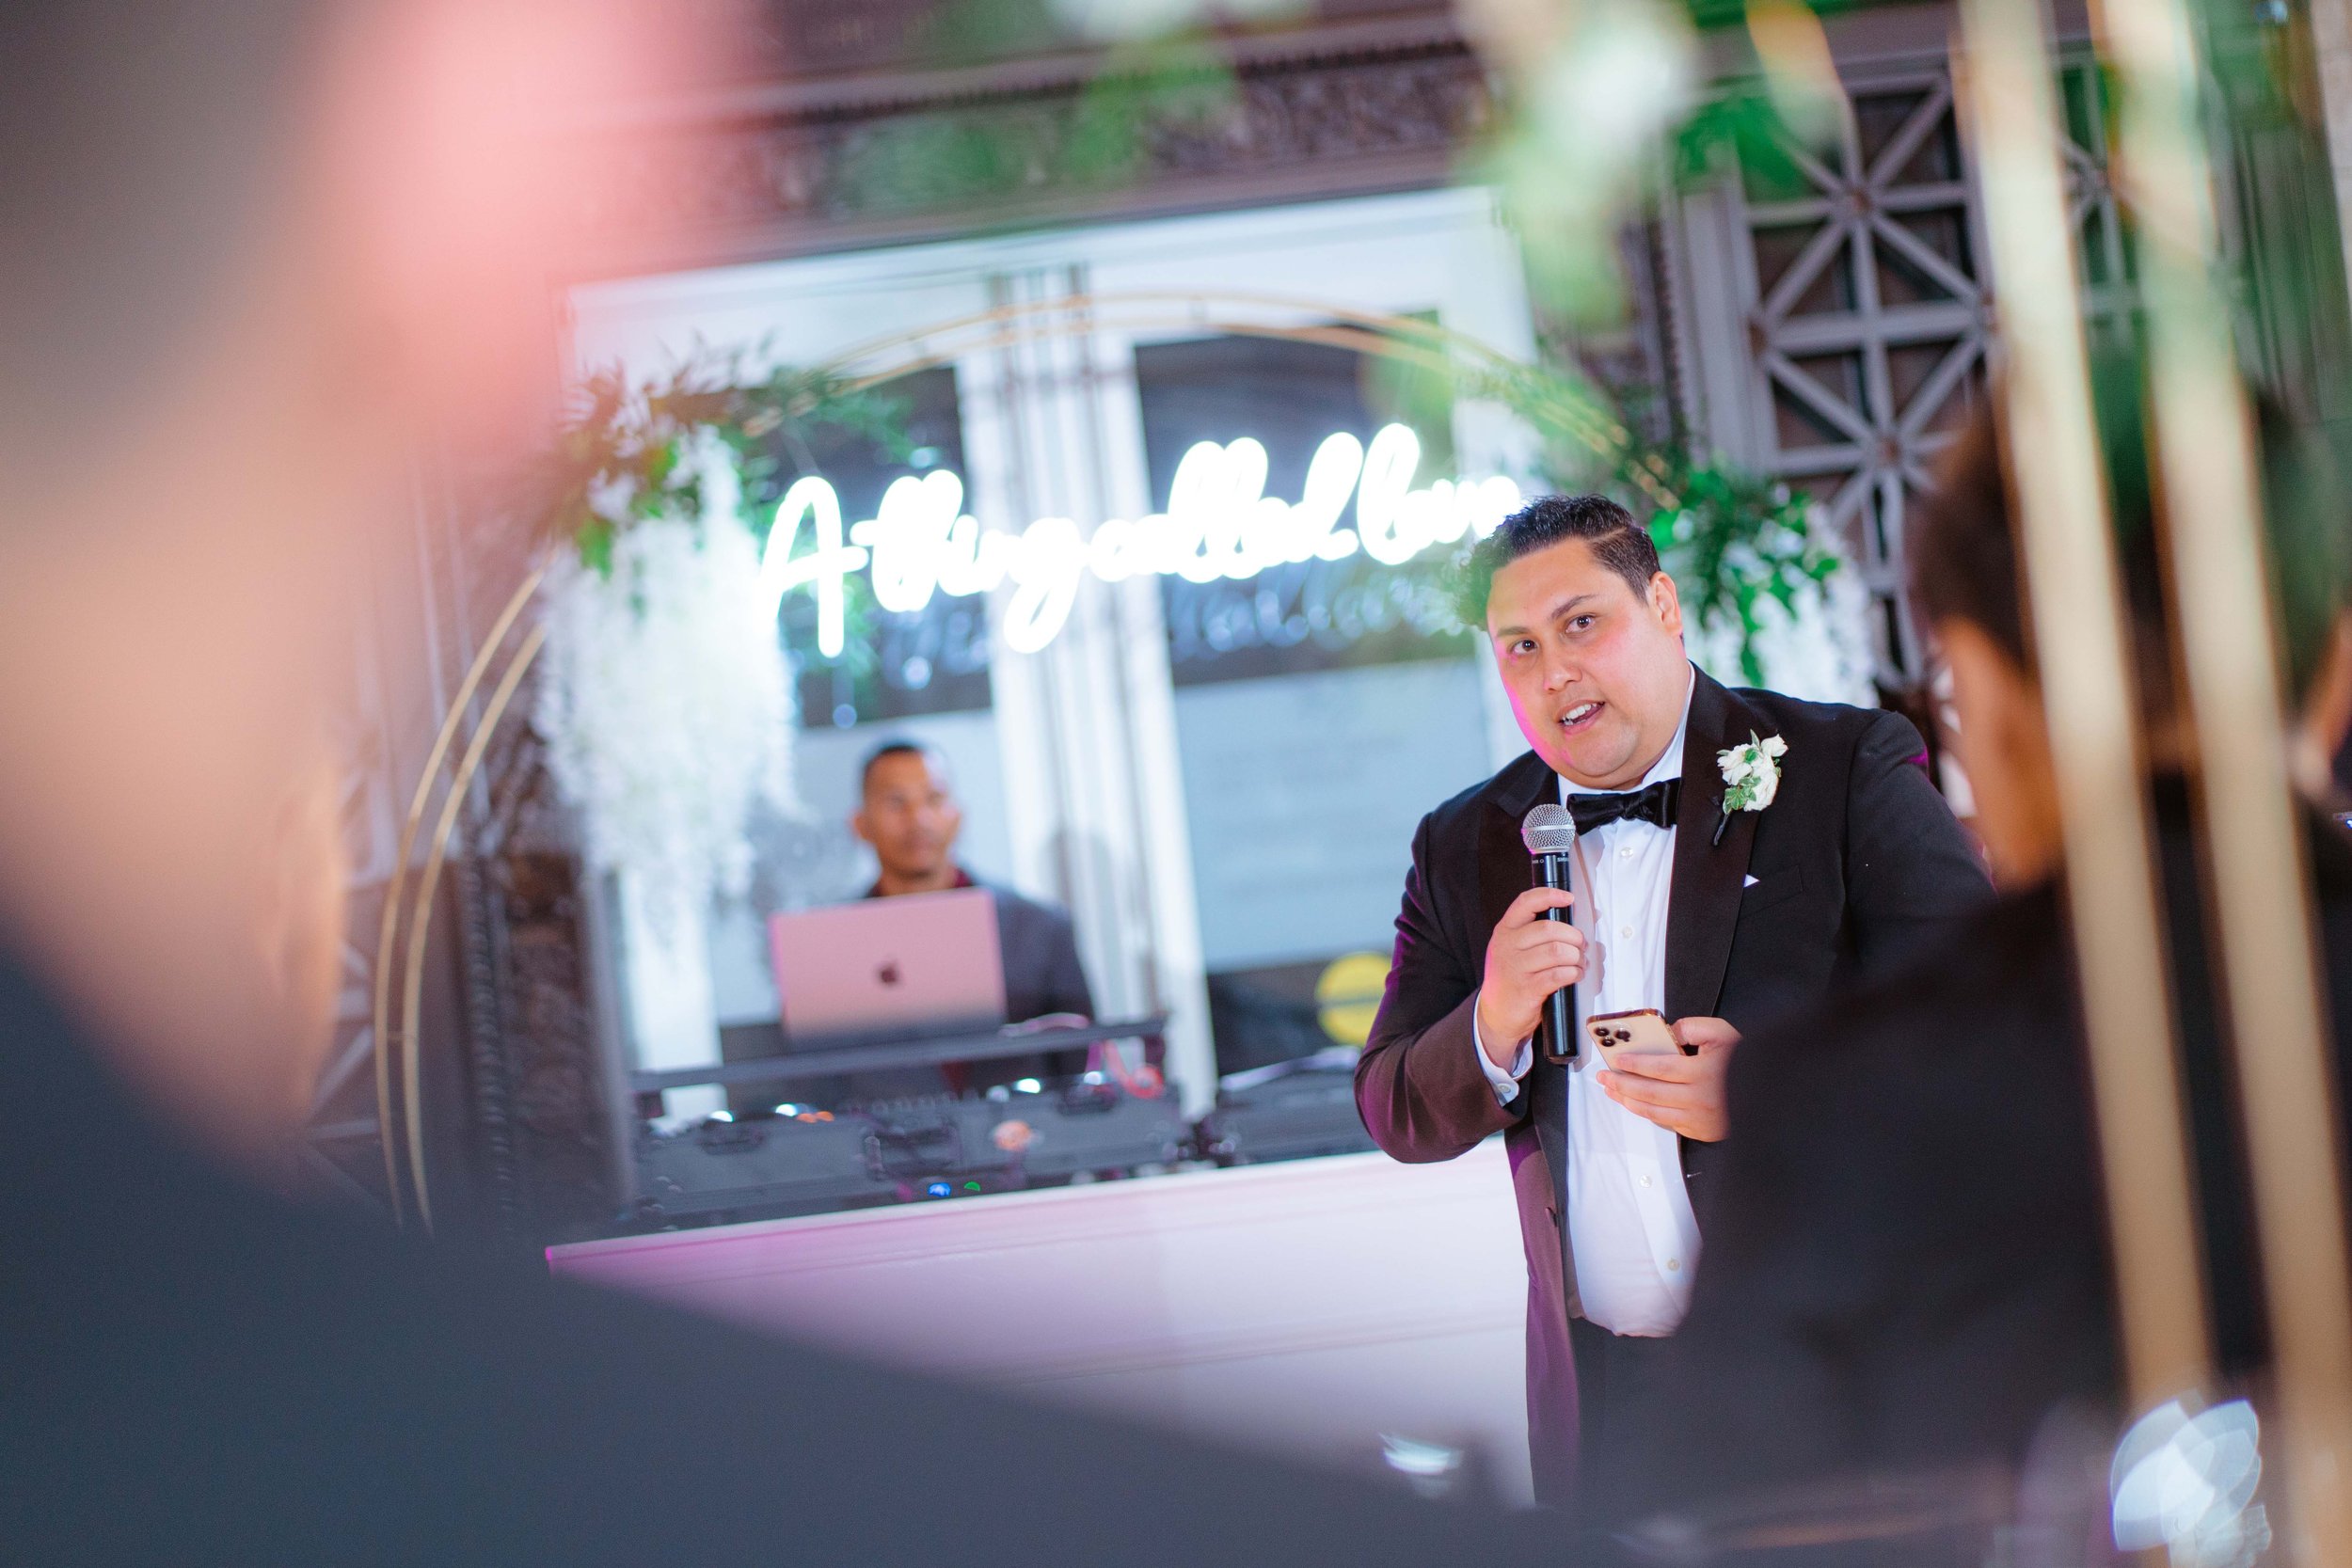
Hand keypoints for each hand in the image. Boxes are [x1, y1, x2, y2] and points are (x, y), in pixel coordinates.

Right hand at [1476, 886, 1584, 1069]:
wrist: (1495, 1013)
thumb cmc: (1510, 977)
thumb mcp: (1514, 949)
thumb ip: (1538, 933)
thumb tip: (1582, 916)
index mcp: (1505, 931)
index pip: (1526, 903)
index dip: (1549, 896)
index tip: (1569, 899)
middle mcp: (1507, 946)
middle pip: (1549, 929)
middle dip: (1573, 936)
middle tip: (1581, 945)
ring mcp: (1515, 968)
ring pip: (1557, 952)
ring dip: (1576, 957)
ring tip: (1580, 962)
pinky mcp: (1527, 988)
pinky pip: (1558, 975)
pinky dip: (1573, 973)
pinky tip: (1574, 975)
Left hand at [1597, 1015, 1740, 1141]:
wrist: (1770, 1091)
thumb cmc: (1746, 1060)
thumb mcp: (1723, 1033)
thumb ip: (1691, 1028)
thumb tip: (1666, 1034)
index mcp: (1704, 1073)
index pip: (1659, 1069)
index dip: (1634, 1065)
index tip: (1617, 1060)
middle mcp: (1700, 1100)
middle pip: (1650, 1093)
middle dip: (1622, 1084)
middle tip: (1603, 1077)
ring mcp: (1700, 1120)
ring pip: (1654, 1112)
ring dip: (1629, 1101)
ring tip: (1612, 1091)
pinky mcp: (1702, 1132)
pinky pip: (1667, 1123)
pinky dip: (1648, 1113)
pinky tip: (1636, 1104)